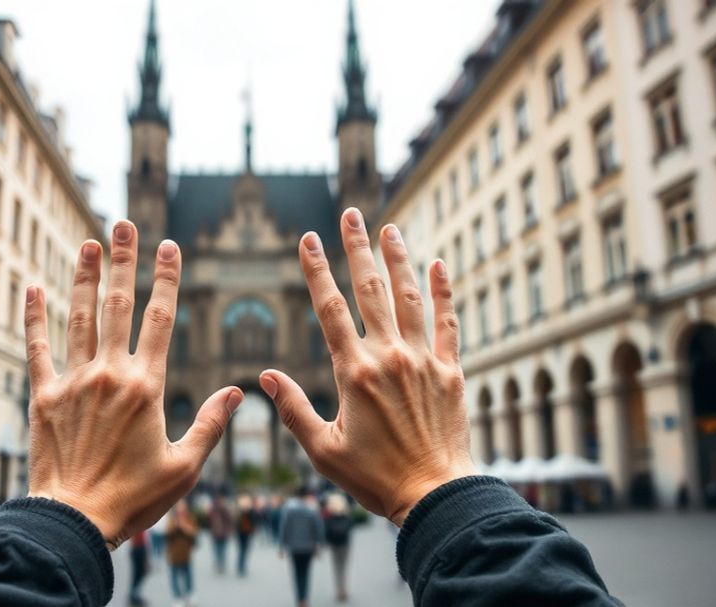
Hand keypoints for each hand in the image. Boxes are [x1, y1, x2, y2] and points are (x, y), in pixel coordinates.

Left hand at [24, 221, 242, 547]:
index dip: (167, 280)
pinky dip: (34, 317)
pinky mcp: (43, 397)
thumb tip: (239, 390)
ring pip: (79, 318)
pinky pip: (36, 349)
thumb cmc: (133, 498)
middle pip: (119, 306)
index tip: (170, 247)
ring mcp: (73, 382)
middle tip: (125, 224)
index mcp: (146, 386)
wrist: (74, 520)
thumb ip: (212, 423)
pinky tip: (32, 287)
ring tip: (89, 242)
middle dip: (125, 261)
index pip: (160, 320)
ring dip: (85, 277)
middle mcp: (109, 374)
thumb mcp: (185, 466)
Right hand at [260, 208, 475, 526]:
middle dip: (357, 248)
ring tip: (390, 227)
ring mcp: (424, 360)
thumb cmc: (374, 478)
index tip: (308, 239)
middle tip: (351, 214)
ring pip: (410, 297)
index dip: (317, 271)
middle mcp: (390, 356)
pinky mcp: (451, 371)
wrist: (434, 494)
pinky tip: (440, 265)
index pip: (330, 309)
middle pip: (371, 290)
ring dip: (399, 259)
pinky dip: (444, 292)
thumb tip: (264, 376)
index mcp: (354, 372)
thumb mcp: (323, 449)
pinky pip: (449, 322)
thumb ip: (292, 409)